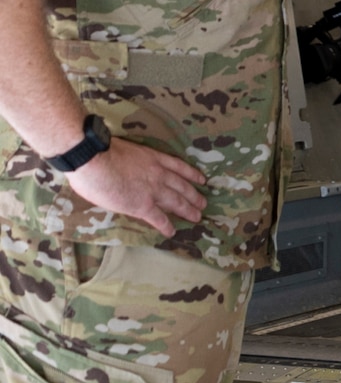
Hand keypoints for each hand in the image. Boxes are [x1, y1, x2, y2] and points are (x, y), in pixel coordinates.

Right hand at [65, 138, 208, 236]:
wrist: (95, 161)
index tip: (202, 180)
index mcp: (154, 158)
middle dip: (194, 196)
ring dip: (188, 210)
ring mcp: (153, 190)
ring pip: (177, 202)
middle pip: (182, 186)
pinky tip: (172, 232)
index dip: (192, 174)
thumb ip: (134, 161)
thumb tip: (128, 167)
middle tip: (204, 203)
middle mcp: (159, 174)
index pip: (179, 167)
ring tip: (197, 216)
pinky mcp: (142, 206)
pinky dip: (166, 226)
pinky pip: (159, 218)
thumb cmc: (103, 151)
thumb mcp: (127, 150)